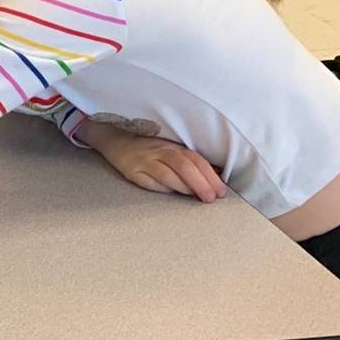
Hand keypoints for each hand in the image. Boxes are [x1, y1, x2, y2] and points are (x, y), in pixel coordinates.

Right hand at [95, 130, 226, 200]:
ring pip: (167, 173)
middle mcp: (160, 152)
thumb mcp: (172, 150)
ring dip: (184, 187)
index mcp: (174, 147)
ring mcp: (145, 161)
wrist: (118, 141)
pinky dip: (162, 188)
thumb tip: (217, 175)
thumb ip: (191, 162)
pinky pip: (149, 181)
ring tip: (196, 197)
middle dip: (200, 183)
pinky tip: (172, 194)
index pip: (195, 160)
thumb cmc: (150, 149)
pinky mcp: (132, 171)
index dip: (210, 175)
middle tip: (211, 198)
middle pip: (183, 165)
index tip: (221, 191)